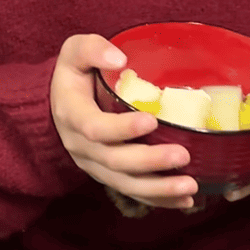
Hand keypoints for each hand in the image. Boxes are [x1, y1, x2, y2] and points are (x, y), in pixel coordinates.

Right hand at [50, 33, 197, 209]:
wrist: (59, 101)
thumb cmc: (74, 73)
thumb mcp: (74, 51)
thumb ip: (92, 49)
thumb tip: (120, 60)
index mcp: (71, 113)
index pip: (94, 128)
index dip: (122, 128)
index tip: (152, 120)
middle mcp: (80, 144)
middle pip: (114, 161)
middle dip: (149, 161)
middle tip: (182, 155)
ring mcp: (93, 164)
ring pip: (125, 184)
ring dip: (158, 188)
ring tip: (191, 187)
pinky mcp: (106, 175)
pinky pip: (131, 192)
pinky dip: (158, 199)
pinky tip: (184, 200)